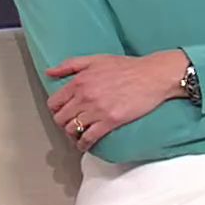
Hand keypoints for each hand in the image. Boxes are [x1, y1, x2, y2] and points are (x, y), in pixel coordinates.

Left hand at [47, 51, 186, 152]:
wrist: (154, 75)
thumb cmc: (129, 67)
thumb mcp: (97, 59)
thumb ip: (71, 65)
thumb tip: (49, 73)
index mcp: (79, 81)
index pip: (54, 103)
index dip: (56, 110)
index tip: (63, 113)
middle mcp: (84, 96)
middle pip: (61, 118)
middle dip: (64, 124)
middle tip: (71, 125)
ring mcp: (97, 110)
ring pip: (72, 129)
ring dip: (72, 135)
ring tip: (78, 135)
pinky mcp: (111, 121)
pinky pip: (88, 137)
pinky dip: (84, 144)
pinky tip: (85, 145)